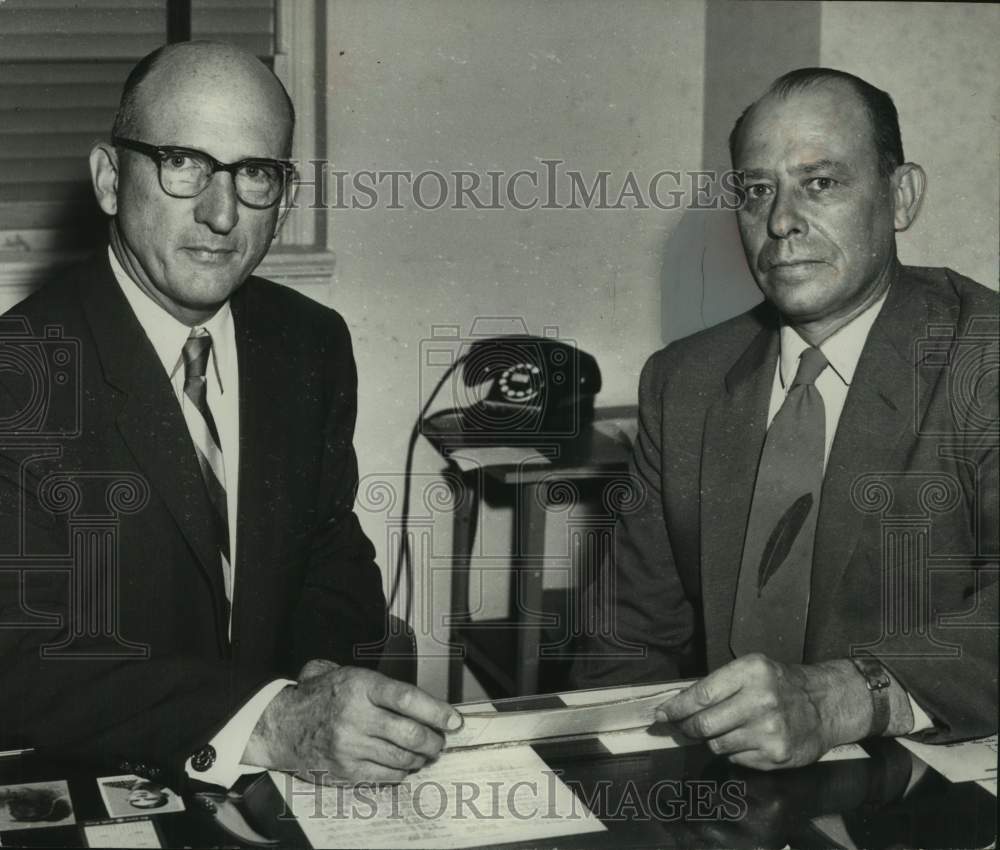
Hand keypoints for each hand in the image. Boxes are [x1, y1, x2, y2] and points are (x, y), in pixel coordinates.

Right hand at [244, 659, 462, 784]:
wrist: (281, 725)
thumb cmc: (319, 697)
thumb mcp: (345, 673)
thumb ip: (380, 683)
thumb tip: (425, 700)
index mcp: (360, 686)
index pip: (408, 699)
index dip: (437, 711)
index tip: (454, 720)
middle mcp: (356, 716)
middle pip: (410, 734)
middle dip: (434, 740)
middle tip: (440, 740)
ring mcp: (350, 746)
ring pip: (402, 758)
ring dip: (421, 757)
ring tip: (425, 752)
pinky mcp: (345, 770)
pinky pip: (386, 775)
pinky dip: (402, 771)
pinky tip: (404, 764)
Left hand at [654, 654, 870, 769]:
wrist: (825, 705)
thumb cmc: (780, 684)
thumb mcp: (752, 669)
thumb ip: (718, 685)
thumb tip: (678, 704)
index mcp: (751, 672)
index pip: (702, 694)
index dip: (676, 707)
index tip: (661, 714)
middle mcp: (760, 700)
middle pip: (704, 724)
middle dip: (686, 728)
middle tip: (681, 727)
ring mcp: (769, 730)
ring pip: (717, 744)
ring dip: (711, 740)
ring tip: (722, 730)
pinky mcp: (775, 755)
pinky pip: (735, 759)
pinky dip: (732, 751)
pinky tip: (745, 740)